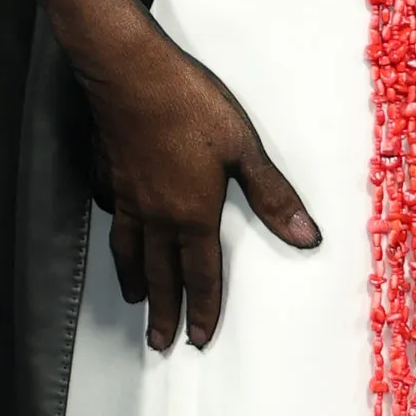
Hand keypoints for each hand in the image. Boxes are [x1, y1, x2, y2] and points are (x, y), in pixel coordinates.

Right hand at [81, 15, 318, 350]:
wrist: (130, 72)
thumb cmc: (190, 104)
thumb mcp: (243, 147)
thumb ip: (272, 195)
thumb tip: (306, 236)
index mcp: (192, 213)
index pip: (200, 275)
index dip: (203, 310)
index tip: (199, 339)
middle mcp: (156, 214)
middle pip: (160, 274)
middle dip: (164, 312)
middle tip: (161, 343)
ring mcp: (126, 194)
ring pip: (129, 250)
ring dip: (135, 281)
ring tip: (137, 300)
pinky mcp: (109, 171)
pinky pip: (110, 213)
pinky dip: (114, 232)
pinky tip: (116, 231)